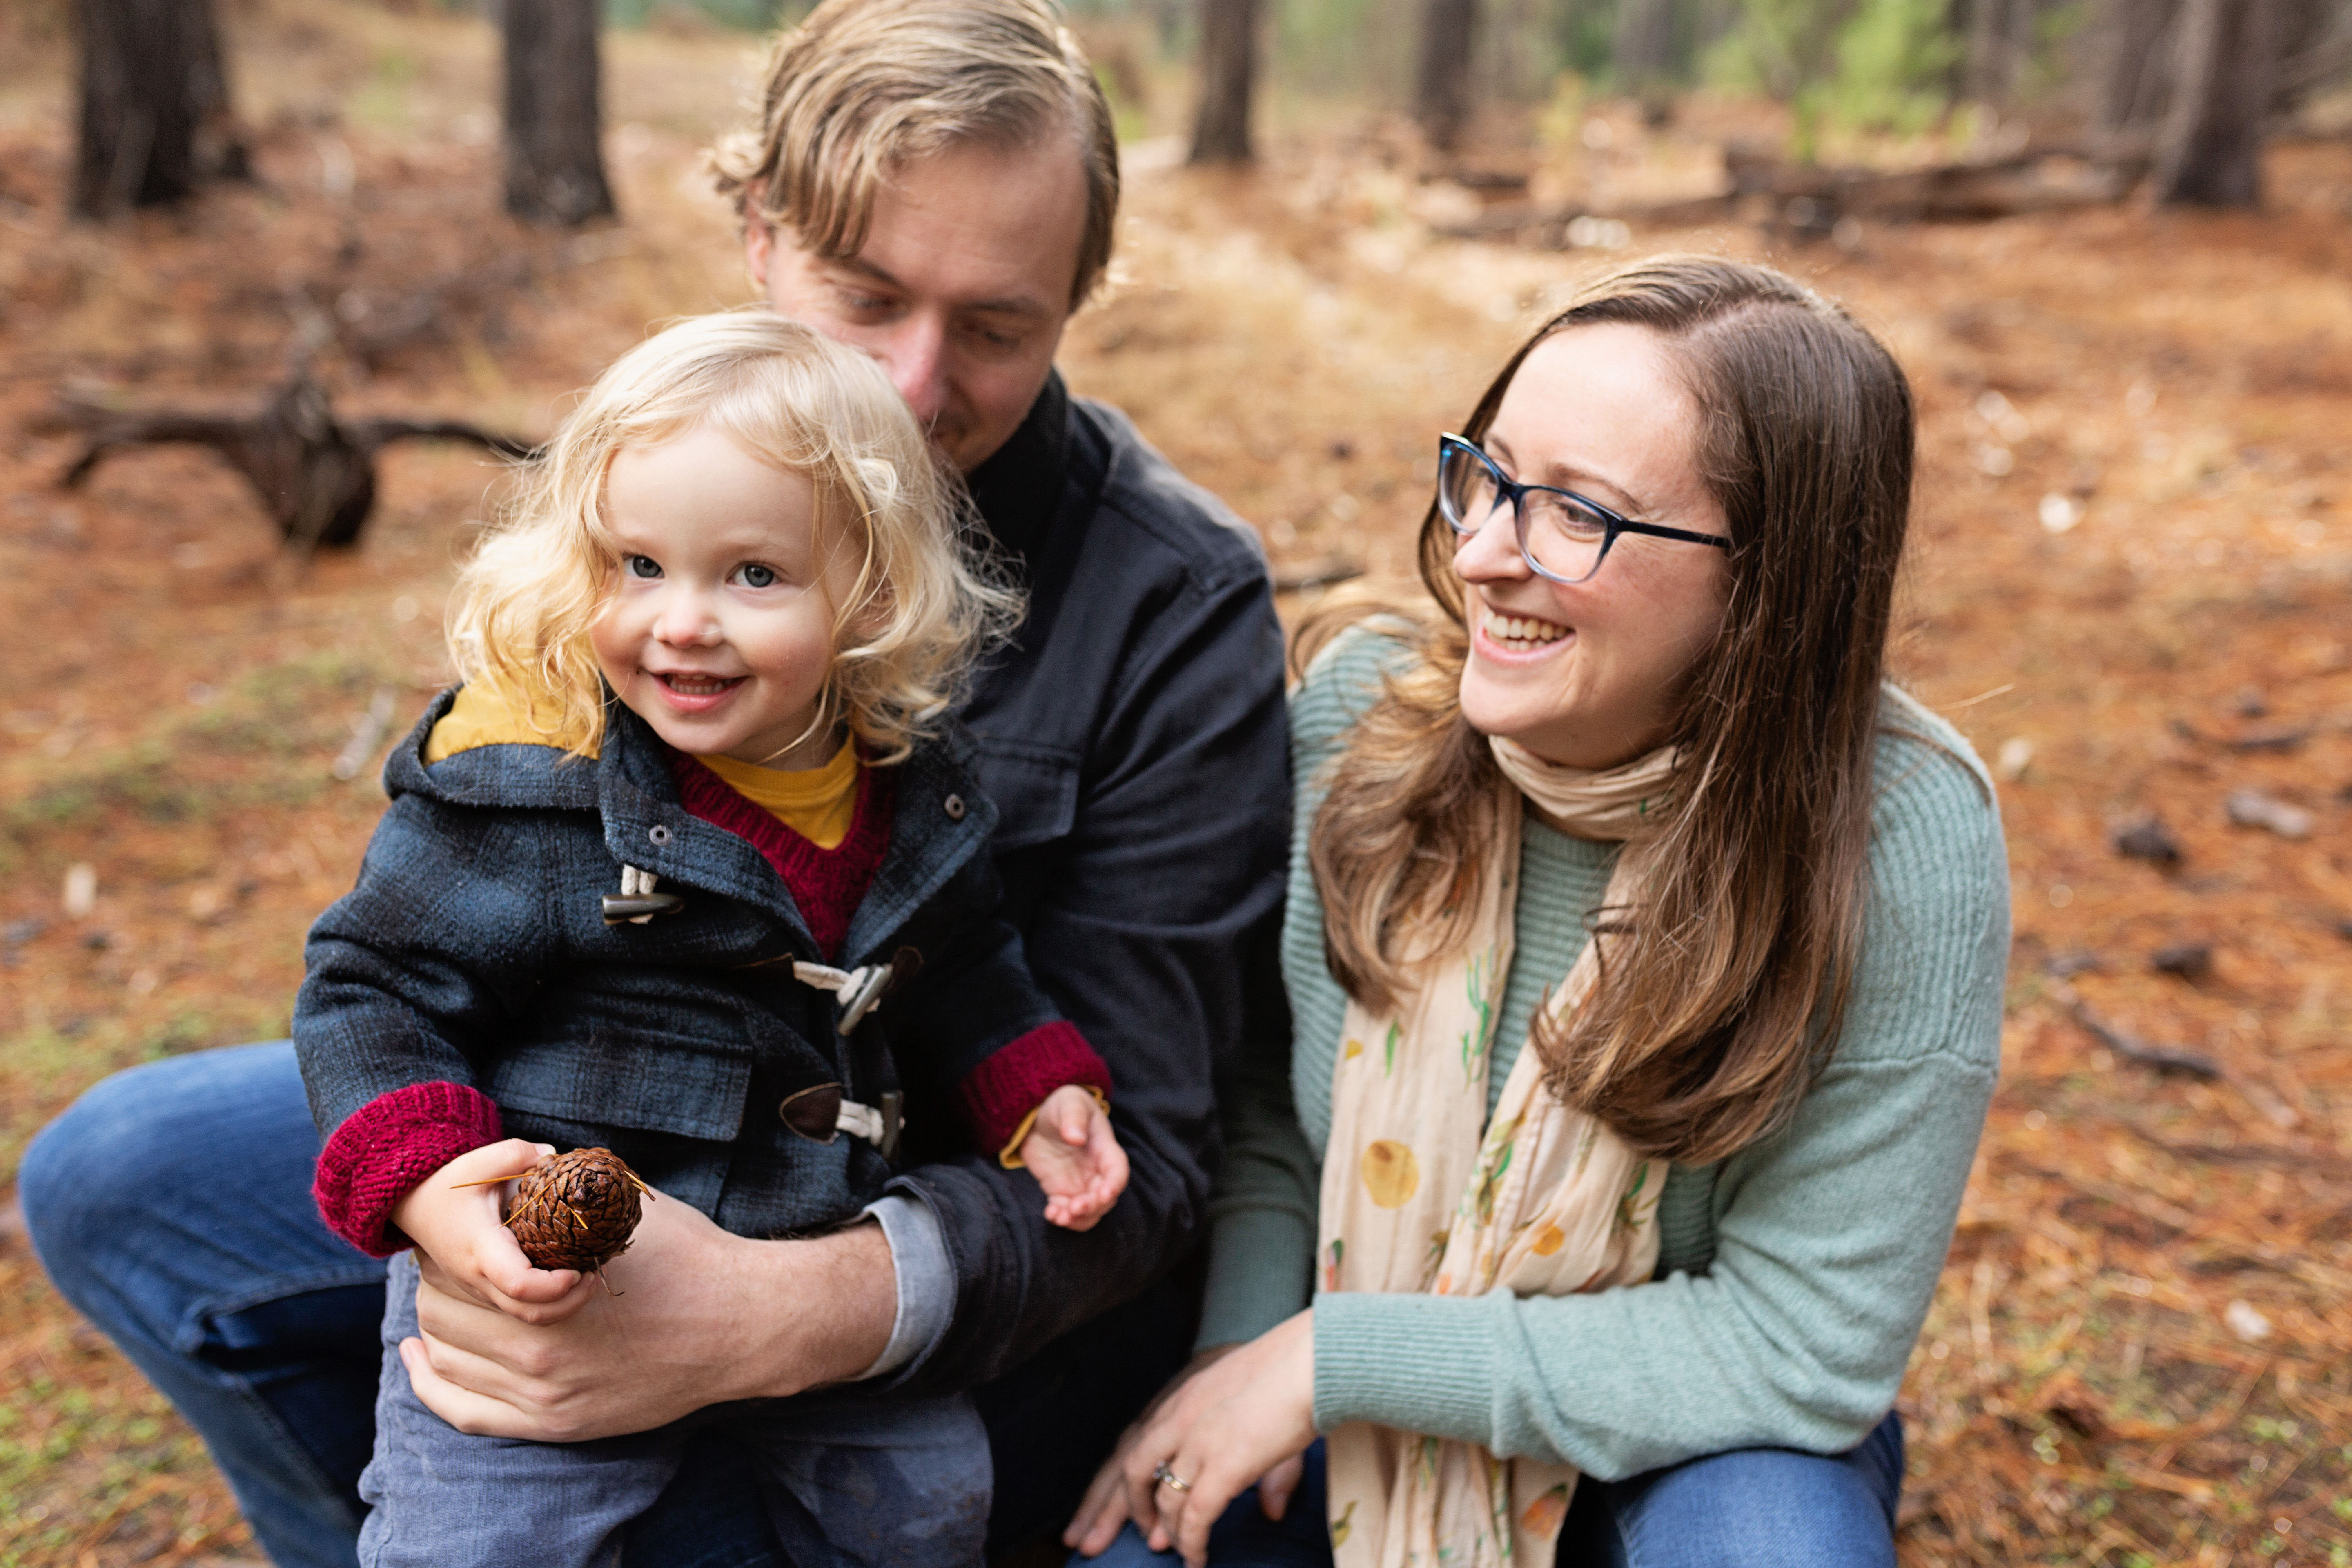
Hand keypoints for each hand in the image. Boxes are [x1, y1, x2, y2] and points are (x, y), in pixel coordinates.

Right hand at [390, 1140, 595, 1324]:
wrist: (413, 1207)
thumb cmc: (447, 1185)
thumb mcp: (480, 1162)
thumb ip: (518, 1154)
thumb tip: (554, 1157)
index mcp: (480, 1250)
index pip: (520, 1285)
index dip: (555, 1286)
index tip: (581, 1270)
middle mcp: (479, 1278)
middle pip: (529, 1313)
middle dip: (570, 1302)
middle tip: (595, 1275)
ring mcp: (480, 1289)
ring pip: (525, 1316)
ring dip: (562, 1304)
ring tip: (588, 1277)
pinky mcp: (485, 1290)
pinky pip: (519, 1308)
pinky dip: (548, 1300)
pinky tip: (567, 1276)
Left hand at [398, 1190, 894, 1441]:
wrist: (744, 1325)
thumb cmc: (689, 1257)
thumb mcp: (622, 1211)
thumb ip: (562, 1198)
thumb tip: (510, 1179)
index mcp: (551, 1292)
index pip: (458, 1263)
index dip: (451, 1238)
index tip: (463, 1223)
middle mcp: (539, 1352)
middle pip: (442, 1310)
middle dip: (439, 1277)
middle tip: (454, 1255)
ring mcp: (546, 1395)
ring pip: (447, 1357)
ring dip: (435, 1320)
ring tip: (448, 1293)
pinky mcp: (558, 1425)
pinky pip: (464, 1412)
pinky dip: (429, 1382)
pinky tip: (419, 1354)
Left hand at [1019, 1086, 1129, 1230]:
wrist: (1039, 1116)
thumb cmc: (1063, 1105)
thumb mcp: (1069, 1102)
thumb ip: (1074, 1118)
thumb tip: (1076, 1138)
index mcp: (1105, 1149)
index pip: (1118, 1171)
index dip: (1114, 1184)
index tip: (1104, 1194)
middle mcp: (1096, 1171)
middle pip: (1105, 1198)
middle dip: (1093, 1206)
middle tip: (1074, 1207)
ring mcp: (1080, 1184)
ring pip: (1089, 1211)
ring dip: (1078, 1219)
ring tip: (1060, 1217)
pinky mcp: (1061, 1191)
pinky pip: (1067, 1211)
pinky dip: (1061, 1217)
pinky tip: (1051, 1214)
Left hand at [1063, 1315, 1316, 1564]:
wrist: (1313, 1357)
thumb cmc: (1292, 1373)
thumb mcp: (1252, 1405)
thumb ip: (1248, 1453)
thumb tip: (1268, 1509)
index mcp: (1182, 1399)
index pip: (1134, 1442)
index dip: (1117, 1481)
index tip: (1106, 1511)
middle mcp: (1180, 1418)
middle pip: (1128, 1469)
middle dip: (1107, 1510)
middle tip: (1087, 1543)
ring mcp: (1199, 1441)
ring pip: (1161, 1496)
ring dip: (1161, 1529)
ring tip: (1164, 1553)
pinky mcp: (1224, 1464)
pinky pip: (1194, 1514)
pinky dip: (1190, 1541)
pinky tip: (1196, 1558)